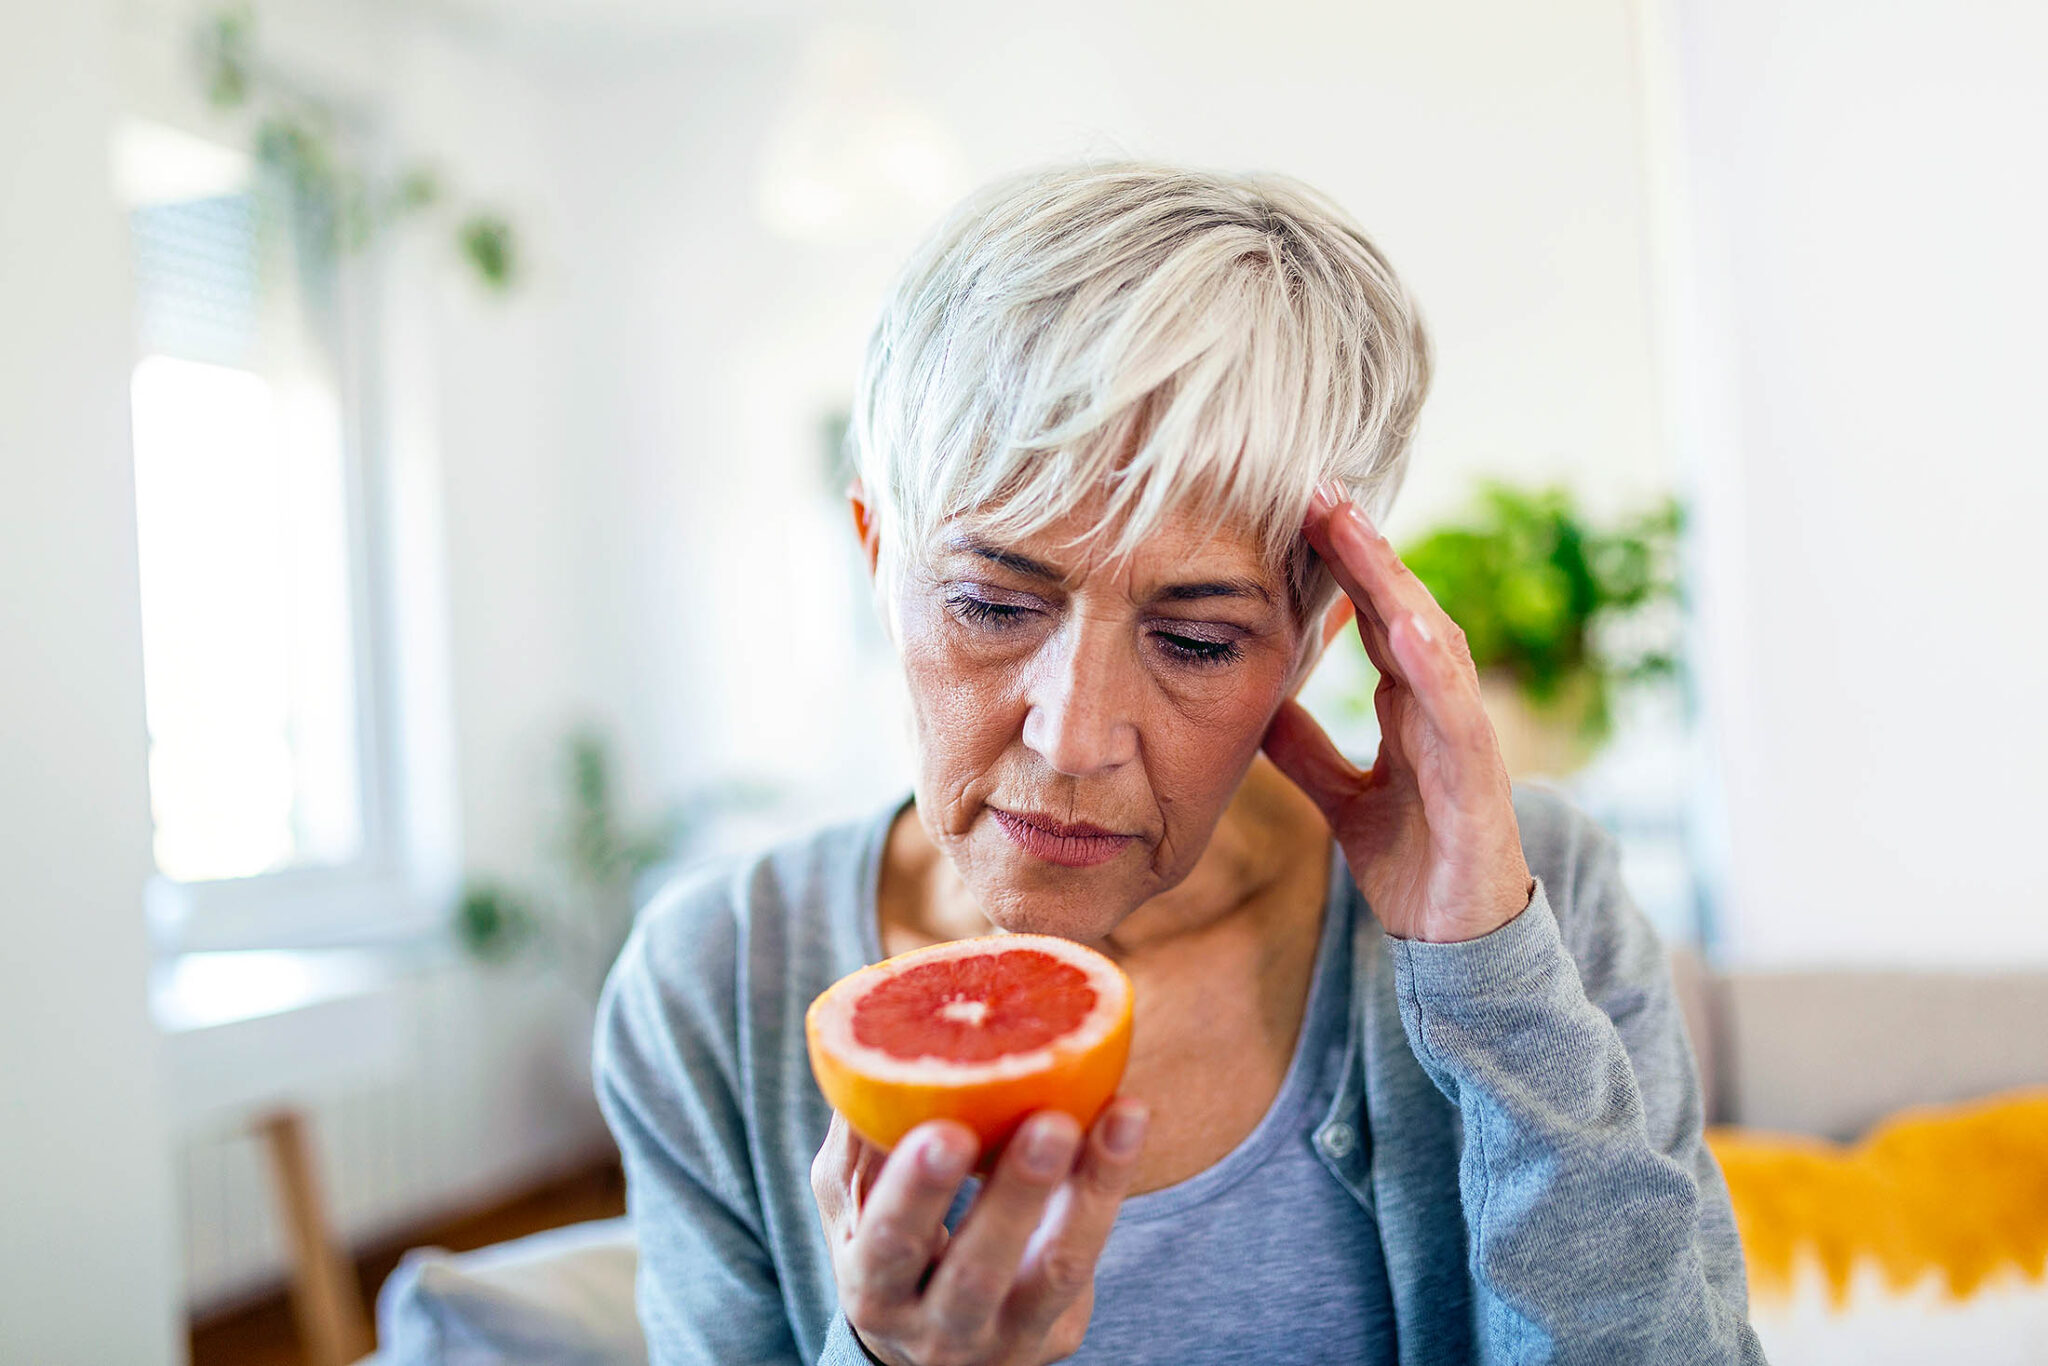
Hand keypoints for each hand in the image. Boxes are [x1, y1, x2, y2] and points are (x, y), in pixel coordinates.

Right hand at [811, 1102, 1149, 1365]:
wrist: (925, 1346)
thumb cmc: (887, 1244)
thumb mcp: (853, 1204)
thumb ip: (858, 1138)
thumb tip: (869, 1036)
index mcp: (875, 1289)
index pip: (891, 1246)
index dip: (917, 1194)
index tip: (947, 1131)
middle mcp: (938, 1329)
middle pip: (979, 1271)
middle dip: (1017, 1196)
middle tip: (1051, 1121)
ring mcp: (1007, 1338)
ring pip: (1057, 1269)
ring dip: (1091, 1189)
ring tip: (1121, 1115)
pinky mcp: (1060, 1331)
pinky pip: (1092, 1257)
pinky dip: (1110, 1186)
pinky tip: (1126, 1121)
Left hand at [1262, 485, 1533, 943]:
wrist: (1456, 945)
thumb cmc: (1412, 862)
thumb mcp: (1342, 798)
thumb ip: (1308, 750)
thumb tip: (1259, 703)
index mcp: (1409, 706)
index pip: (1373, 616)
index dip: (1339, 564)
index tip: (1295, 508)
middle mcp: (1440, 708)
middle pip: (1401, 609)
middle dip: (1363, 548)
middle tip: (1318, 487)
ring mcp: (1464, 739)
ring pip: (1433, 643)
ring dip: (1395, 582)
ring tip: (1354, 529)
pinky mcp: (1478, 784)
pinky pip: (1457, 715)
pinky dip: (1435, 668)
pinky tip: (1407, 625)